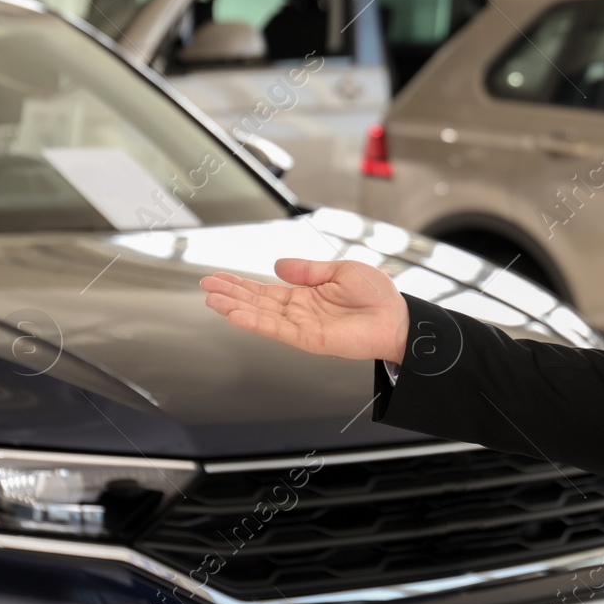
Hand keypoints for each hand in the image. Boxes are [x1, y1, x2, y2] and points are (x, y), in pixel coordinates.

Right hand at [199, 258, 409, 362]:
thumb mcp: (340, 270)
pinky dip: (255, 323)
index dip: (242, 284)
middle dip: (231, 293)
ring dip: (236, 307)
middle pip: (257, 301)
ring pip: (261, 316)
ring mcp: (302, 326)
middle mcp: (300, 311)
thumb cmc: (377, 295)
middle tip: (206, 285)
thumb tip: (278, 265)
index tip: (219, 277)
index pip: (266, 290)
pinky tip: (236, 315)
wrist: (397, 317)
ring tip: (212, 299)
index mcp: (307, 295)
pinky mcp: (309, 338)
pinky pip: (277, 330)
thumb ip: (307, 270)